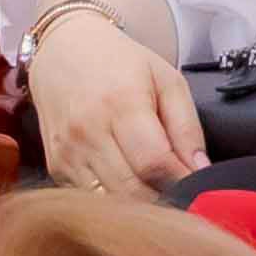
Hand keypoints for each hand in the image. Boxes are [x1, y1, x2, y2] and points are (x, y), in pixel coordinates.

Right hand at [28, 4, 207, 197]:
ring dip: (138, 206)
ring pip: (110, 203)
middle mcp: (88, 131)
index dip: (182, 182)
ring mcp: (67, 152)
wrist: (62, 49)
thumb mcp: (166, 80)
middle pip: (132, 191)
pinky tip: (127, 183)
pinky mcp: (55, 166)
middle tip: (181, 193)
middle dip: (163, 199)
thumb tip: (201, 171)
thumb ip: (187, 127)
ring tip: (155, 189)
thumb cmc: (118, 62)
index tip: (198, 185)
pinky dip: (113, 200)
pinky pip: (90, 199)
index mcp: (121, 104)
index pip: (154, 164)